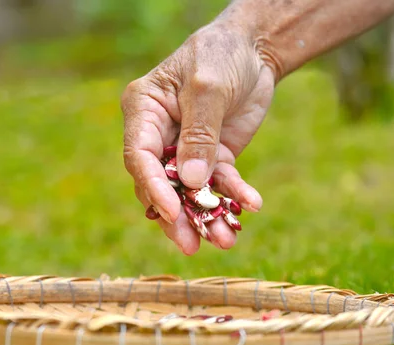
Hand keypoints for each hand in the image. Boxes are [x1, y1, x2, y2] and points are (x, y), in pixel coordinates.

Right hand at [121, 22, 273, 254]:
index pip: (139, 157)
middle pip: (160, 183)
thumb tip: (190, 182)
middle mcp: (159, 135)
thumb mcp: (209, 89)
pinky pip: (220, 181)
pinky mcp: (213, 155)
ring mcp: (186, 148)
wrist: (254, 49)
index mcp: (144, 112)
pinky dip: (234, 195)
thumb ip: (199, 136)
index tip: (171, 212)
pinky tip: (251, 206)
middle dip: (176, 216)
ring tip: (225, 240)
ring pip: (190, 191)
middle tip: (191, 245)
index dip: (153, 188)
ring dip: (207, 216)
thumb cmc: (220, 55)